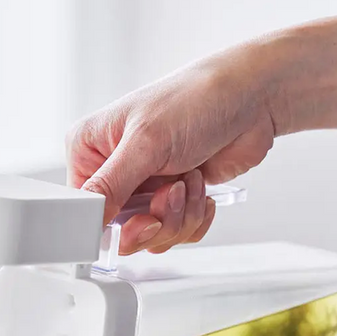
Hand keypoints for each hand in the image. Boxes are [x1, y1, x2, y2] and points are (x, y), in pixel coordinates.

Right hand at [67, 47, 274, 253]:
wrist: (251, 98)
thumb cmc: (196, 100)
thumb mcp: (145, 142)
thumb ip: (111, 186)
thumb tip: (88, 218)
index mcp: (90, 151)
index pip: (85, 209)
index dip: (112, 224)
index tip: (141, 219)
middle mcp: (114, 171)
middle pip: (119, 231)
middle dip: (155, 219)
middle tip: (171, 194)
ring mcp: (143, 188)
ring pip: (150, 236)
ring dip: (179, 215)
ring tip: (190, 180)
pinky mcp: (171, 201)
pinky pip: (174, 234)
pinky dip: (193, 218)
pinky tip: (200, 188)